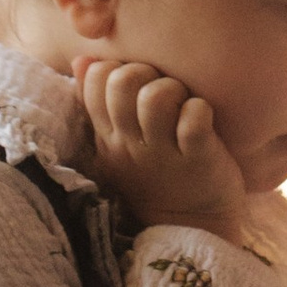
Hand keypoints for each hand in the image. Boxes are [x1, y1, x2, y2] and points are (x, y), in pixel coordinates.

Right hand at [76, 57, 249, 242]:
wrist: (192, 228)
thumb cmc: (157, 176)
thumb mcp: (118, 145)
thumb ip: (99, 103)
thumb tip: (83, 57)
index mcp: (109, 137)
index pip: (95, 80)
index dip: (116, 68)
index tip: (135, 84)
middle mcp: (130, 144)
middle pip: (122, 82)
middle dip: (145, 72)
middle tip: (163, 89)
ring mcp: (163, 153)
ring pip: (156, 97)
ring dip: (173, 89)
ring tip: (183, 104)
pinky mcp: (198, 159)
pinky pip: (193, 120)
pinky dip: (200, 110)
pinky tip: (203, 118)